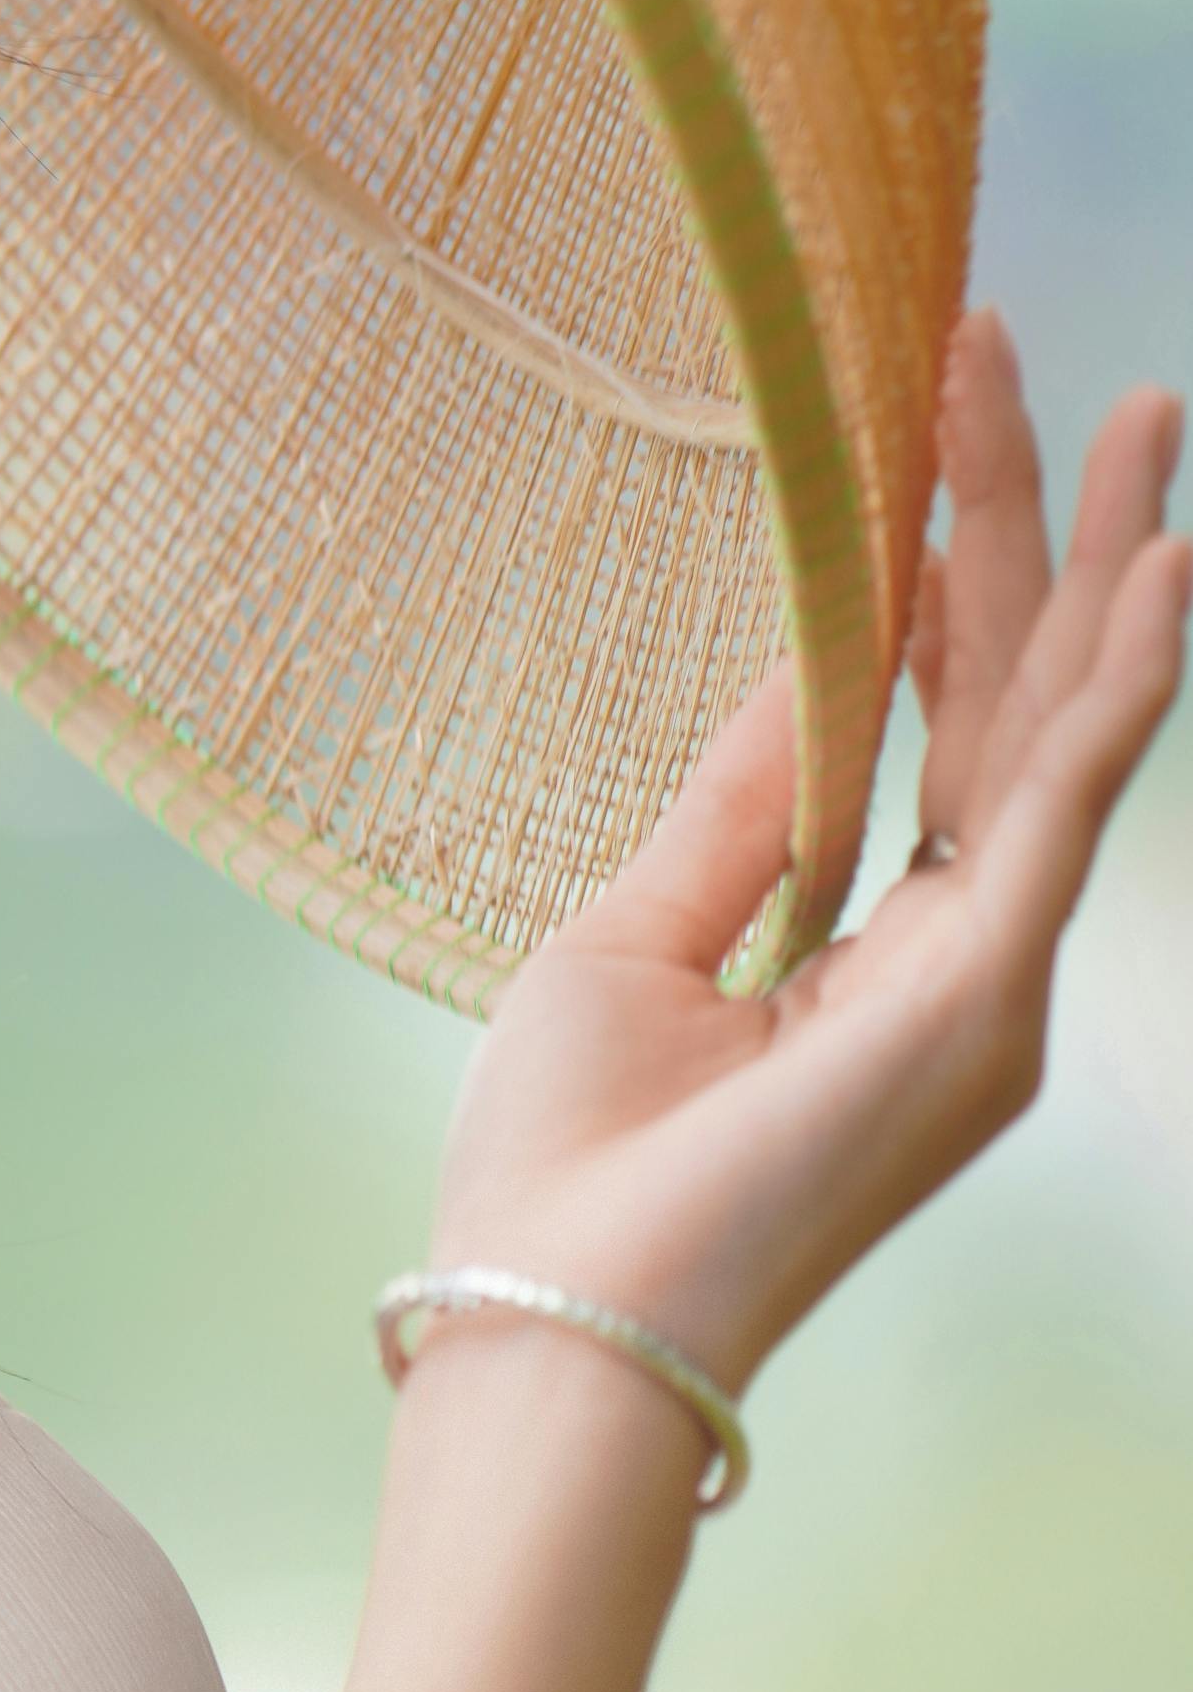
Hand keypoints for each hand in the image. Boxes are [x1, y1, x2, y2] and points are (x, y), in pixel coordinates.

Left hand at [426, 316, 1189, 1407]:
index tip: (925, 444)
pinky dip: (1118, 685)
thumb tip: (804, 667)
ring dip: (1092, 561)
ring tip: (1137, 412)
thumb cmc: (568, 1165)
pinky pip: (1064, 803)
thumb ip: (740, 810)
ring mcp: (985, 985)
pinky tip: (1160, 571)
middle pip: (1011, 703)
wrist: (559, 1317)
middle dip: (1032, 533)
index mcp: (870, 954)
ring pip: (1056, 723)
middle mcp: (956, 965)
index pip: (930, 733)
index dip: (933, 586)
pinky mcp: (981, 997)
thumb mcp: (634, 941)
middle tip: (1051, 375)